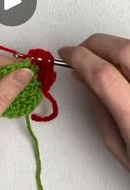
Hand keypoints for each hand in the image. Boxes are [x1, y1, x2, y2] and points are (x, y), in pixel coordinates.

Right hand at [59, 34, 129, 170]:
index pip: (102, 74)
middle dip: (94, 44)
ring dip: (113, 47)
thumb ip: (99, 108)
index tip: (66, 54)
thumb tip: (83, 77)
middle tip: (81, 52)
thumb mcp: (119, 146)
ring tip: (102, 60)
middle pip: (122, 49)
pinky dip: (127, 55)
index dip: (78, 57)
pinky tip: (122, 66)